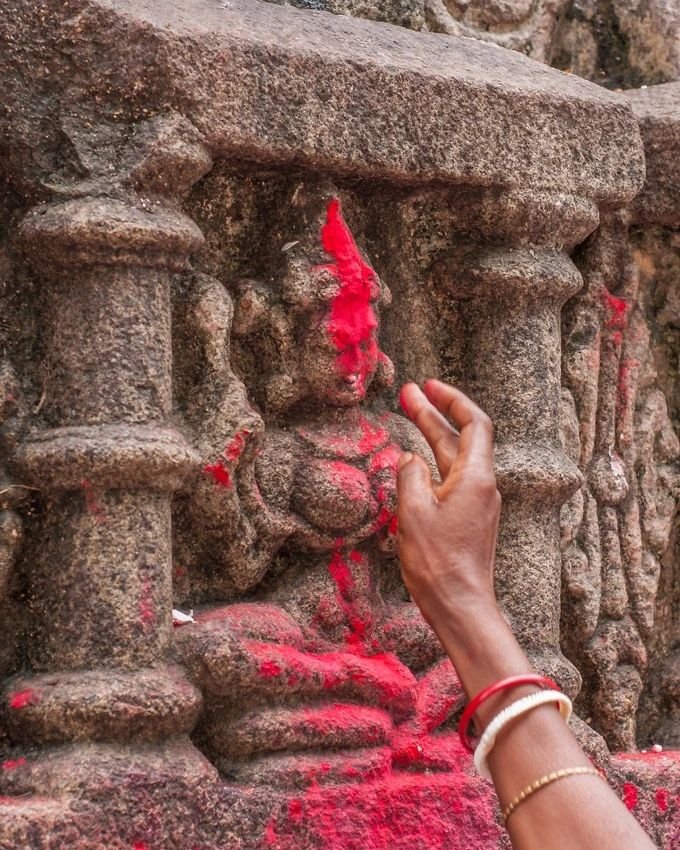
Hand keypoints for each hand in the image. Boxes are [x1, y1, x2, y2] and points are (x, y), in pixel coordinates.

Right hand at [396, 380, 500, 627]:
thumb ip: (410, 477)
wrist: (460, 604)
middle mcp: (482, 485)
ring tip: (408, 413)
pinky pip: (451, 477)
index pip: (474, 423)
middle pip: (460, 437)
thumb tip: (409, 459)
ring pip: (454, 457)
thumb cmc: (437, 562)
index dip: (453, 399)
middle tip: (408, 393)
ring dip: (432, 434)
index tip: (429, 386)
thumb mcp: (413, 513)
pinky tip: (415, 460)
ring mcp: (476, 502)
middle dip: (433, 413)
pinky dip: (433, 460)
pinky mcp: (468, 517)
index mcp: (475, 478)